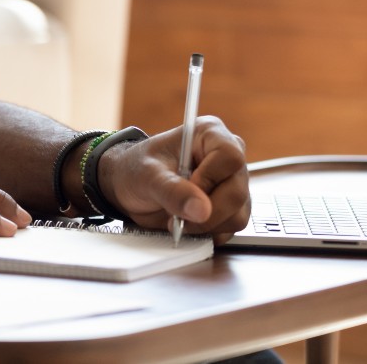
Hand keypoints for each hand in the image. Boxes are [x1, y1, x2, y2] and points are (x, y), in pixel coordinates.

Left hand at [97, 116, 250, 239]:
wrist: (129, 186)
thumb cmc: (136, 169)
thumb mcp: (147, 176)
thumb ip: (172, 190)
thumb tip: (202, 210)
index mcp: (210, 134)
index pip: (230, 157)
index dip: (209, 179)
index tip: (187, 191)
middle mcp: (227, 158)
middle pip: (236, 192)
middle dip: (205, 213)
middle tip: (176, 217)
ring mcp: (233, 183)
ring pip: (237, 215)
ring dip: (205, 225)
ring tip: (178, 218)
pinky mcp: (232, 207)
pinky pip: (231, 228)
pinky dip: (209, 232)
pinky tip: (188, 223)